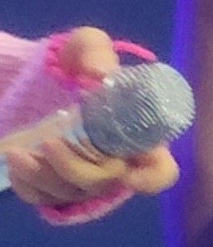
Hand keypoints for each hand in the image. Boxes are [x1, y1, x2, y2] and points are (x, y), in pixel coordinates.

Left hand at [7, 28, 179, 209]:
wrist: (47, 77)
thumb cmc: (80, 62)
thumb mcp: (89, 48)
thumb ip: (95, 55)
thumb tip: (98, 75)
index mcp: (141, 137)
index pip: (161, 171)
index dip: (151, 179)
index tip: (129, 176)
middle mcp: (118, 164)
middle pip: (106, 183)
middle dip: (74, 168)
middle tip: (48, 142)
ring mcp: (87, 178)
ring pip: (71, 193)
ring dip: (43, 177)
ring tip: (17, 153)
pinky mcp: (58, 185)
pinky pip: (45, 198)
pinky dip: (29, 187)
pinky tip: (17, 163)